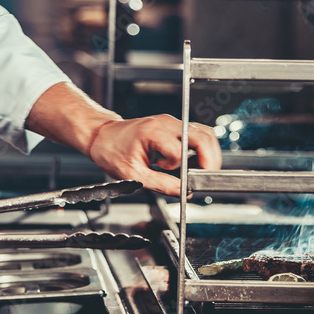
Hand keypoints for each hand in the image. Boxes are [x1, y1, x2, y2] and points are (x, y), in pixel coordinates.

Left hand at [87, 114, 221, 195]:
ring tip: (198, 171)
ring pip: (205, 133)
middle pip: (203, 137)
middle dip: (210, 160)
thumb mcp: (133, 175)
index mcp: (153, 132)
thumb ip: (161, 184)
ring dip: (208, 154)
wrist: (103, 136)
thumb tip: (183, 191)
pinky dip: (200, 150)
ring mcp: (172, 122)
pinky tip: (191, 163)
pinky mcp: (174, 126)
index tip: (180, 180)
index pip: (181, 152)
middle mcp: (166, 123)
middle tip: (206, 178)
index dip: (181, 169)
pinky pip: (197, 135)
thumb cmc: (111, 151)